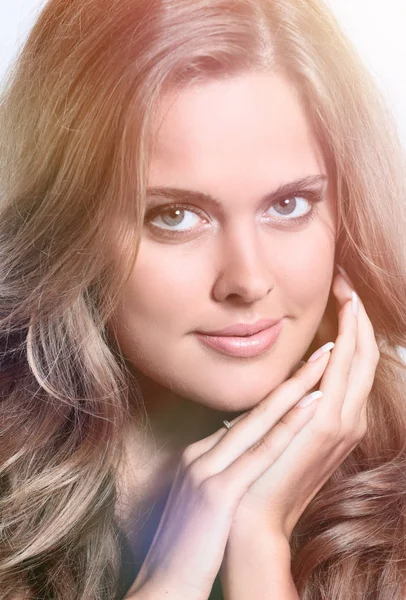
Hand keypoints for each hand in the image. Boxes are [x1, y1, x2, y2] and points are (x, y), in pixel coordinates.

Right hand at [127, 342, 333, 598]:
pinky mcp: (218, 492)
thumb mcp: (200, 501)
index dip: (276, 395)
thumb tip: (240, 459)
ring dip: (295, 389)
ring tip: (324, 362)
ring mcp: (207, 471)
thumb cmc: (189, 547)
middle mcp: (200, 455)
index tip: (301, 374)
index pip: (244, 419)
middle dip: (291, 379)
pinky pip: (261, 453)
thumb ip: (218, 474)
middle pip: (254, 411)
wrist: (164, 583)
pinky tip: (312, 404)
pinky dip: (288, 426)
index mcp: (198, 456)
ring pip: (259, 422)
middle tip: (321, 350)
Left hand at [227, 269, 379, 540]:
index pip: (353, 361)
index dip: (350, 326)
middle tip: (345, 281)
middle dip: (357, 315)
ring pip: (359, 361)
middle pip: (363, 355)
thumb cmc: (262, 472)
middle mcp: (348, 418)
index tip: (338, 294)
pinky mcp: (326, 430)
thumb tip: (288, 374)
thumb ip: (292, 403)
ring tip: (347, 290)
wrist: (253, 518)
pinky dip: (344, 350)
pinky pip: (341, 379)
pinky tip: (339, 325)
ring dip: (355, 324)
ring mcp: (341, 425)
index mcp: (339, 417)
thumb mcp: (282, 429)